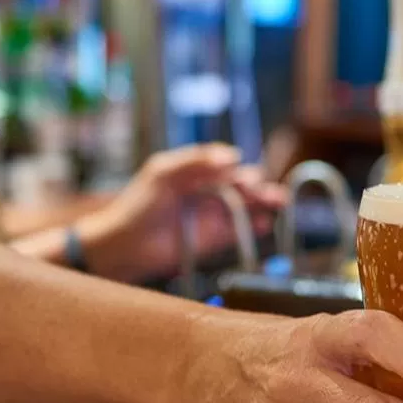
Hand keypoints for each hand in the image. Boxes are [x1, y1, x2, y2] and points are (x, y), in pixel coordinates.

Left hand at [79, 144, 283, 282]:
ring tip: (277, 202)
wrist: (124, 245)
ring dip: (264, 203)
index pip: (226, 164)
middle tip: (259, 190)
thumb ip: (196, 160)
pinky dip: (256, 227)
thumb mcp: (163, 172)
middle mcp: (208, 191)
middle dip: (256, 185)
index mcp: (196, 171)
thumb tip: (233, 156)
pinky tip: (265, 224)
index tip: (240, 172)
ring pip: (247, 206)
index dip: (238, 167)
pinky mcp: (215, 240)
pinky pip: (241, 232)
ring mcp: (213, 216)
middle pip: (242, 184)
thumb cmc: (137, 205)